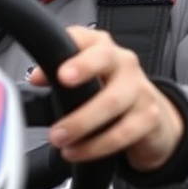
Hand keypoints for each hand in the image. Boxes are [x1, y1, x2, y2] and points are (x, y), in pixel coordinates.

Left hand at [28, 26, 183, 172]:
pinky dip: (95, 146)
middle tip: (62, 83)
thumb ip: (57, 72)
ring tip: (58, 137)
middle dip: (83, 69)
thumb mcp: (84, 77)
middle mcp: (123, 62)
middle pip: (104, 58)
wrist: (151, 114)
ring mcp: (139, 88)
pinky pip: (122, 133)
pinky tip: (77, 152)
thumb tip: (36, 77)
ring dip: (81, 122)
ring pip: (111, 102)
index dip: (65, 47)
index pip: (82, 37)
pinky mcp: (149, 117)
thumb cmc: (108, 90)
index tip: (45, 70)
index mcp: (101, 46)